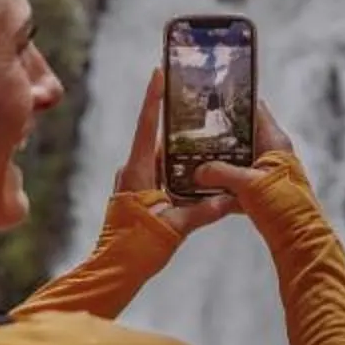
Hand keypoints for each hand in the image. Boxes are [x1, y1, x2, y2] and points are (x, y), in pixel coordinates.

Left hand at [112, 66, 296, 235]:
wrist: (113, 271)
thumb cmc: (136, 248)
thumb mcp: (175, 227)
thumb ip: (204, 211)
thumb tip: (232, 198)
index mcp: (137, 170)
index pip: (147, 126)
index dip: (153, 98)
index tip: (159, 72)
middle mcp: (133, 170)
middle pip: (158, 138)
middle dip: (177, 120)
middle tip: (199, 100)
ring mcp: (135, 183)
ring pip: (162, 157)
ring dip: (182, 147)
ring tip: (207, 131)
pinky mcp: (140, 195)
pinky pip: (162, 172)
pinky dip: (179, 167)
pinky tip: (199, 167)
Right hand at [188, 99, 297, 212]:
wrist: (300, 241)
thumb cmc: (283, 206)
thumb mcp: (249, 185)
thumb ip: (221, 173)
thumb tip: (197, 170)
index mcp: (275, 142)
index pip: (255, 109)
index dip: (234, 101)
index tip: (210, 98)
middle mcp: (272, 153)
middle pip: (242, 134)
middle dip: (218, 133)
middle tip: (192, 129)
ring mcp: (266, 172)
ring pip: (237, 159)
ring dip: (218, 160)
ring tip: (191, 154)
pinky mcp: (261, 192)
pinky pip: (237, 181)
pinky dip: (222, 183)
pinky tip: (201, 186)